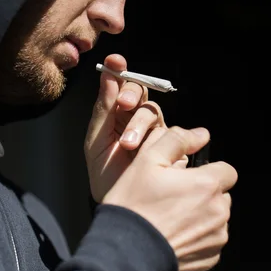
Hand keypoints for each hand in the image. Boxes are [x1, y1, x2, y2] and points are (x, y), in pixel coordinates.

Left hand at [85, 54, 185, 201]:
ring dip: (141, 125)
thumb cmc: (106, 177)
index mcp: (116, 116)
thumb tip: (108, 75)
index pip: (122, 86)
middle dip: (133, 97)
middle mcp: (137, 121)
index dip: (121, 72)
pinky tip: (149, 151)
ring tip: (128, 145)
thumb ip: (103, 110)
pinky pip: (171, 134)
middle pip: (142, 95)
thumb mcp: (96, 143)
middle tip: (124, 106)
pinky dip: (161, 139)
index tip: (117, 62)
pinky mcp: (173, 148)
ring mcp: (156, 134)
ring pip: (155, 114)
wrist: (123, 207)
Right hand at [102, 126, 237, 270]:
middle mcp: (219, 212)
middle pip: (222, 196)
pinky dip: (197, 240)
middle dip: (204, 195)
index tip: (189, 180)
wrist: (124, 254)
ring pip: (217, 220)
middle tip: (174, 200)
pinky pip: (210, 243)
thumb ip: (176, 141)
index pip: (227, 171)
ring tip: (171, 221)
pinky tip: (173, 238)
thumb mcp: (147, 161)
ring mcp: (216, 238)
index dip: (209, 172)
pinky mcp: (210, 259)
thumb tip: (201, 134)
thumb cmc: (134, 205)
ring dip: (202, 217)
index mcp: (208, 185)